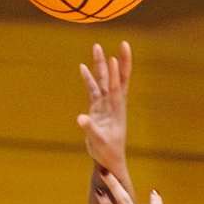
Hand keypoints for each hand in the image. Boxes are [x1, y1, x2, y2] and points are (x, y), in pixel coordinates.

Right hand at [76, 39, 131, 182]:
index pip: (118, 87)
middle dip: (118, 61)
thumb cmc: (108, 151)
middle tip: (122, 43)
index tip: (115, 57)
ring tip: (97, 47)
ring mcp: (106, 104)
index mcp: (117, 109)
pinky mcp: (97, 107)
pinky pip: (93, 89)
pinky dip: (88, 78)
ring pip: (104, 80)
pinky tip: (83, 67)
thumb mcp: (99, 141)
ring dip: (100, 64)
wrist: (109, 159)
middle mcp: (113, 103)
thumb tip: (81, 118)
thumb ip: (90, 129)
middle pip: (116, 78)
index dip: (117, 73)